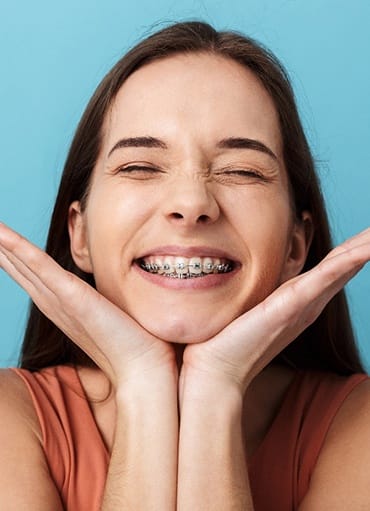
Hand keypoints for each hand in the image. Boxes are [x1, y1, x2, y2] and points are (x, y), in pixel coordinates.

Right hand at [0, 223, 175, 386]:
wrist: (144, 370)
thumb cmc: (136, 344)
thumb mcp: (116, 314)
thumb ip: (109, 302)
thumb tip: (118, 291)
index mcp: (65, 307)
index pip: (34, 275)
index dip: (15, 256)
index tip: (1, 238)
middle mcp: (56, 304)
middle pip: (22, 269)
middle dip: (3, 249)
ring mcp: (61, 300)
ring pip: (25, 265)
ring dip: (3, 245)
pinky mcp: (73, 297)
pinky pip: (40, 267)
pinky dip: (18, 250)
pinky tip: (1, 234)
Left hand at [181, 228, 369, 393]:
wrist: (217, 371)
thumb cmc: (229, 341)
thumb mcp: (250, 306)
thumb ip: (260, 292)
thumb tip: (249, 274)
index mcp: (300, 300)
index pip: (333, 267)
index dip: (353, 248)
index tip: (369, 233)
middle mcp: (308, 302)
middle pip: (346, 264)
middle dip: (367, 244)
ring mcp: (303, 304)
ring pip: (342, 267)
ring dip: (365, 247)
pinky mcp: (290, 306)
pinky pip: (324, 278)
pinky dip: (348, 261)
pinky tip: (366, 248)